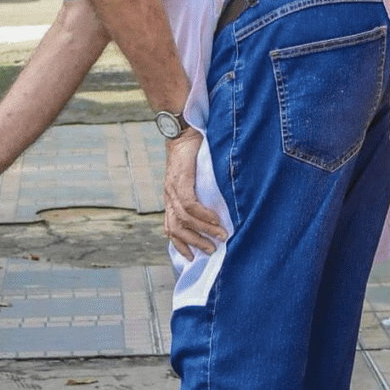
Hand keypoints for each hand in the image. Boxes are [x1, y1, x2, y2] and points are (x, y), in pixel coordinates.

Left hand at [163, 129, 226, 259]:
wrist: (184, 131)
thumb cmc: (192, 155)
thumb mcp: (192, 179)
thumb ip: (197, 195)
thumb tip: (214, 212)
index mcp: (170, 198)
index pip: (170, 227)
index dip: (179, 243)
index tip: (190, 257)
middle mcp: (169, 196)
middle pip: (176, 228)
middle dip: (194, 242)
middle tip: (211, 251)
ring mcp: (173, 188)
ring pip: (185, 219)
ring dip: (203, 231)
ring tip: (220, 237)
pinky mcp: (181, 180)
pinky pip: (190, 204)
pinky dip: (204, 215)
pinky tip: (215, 220)